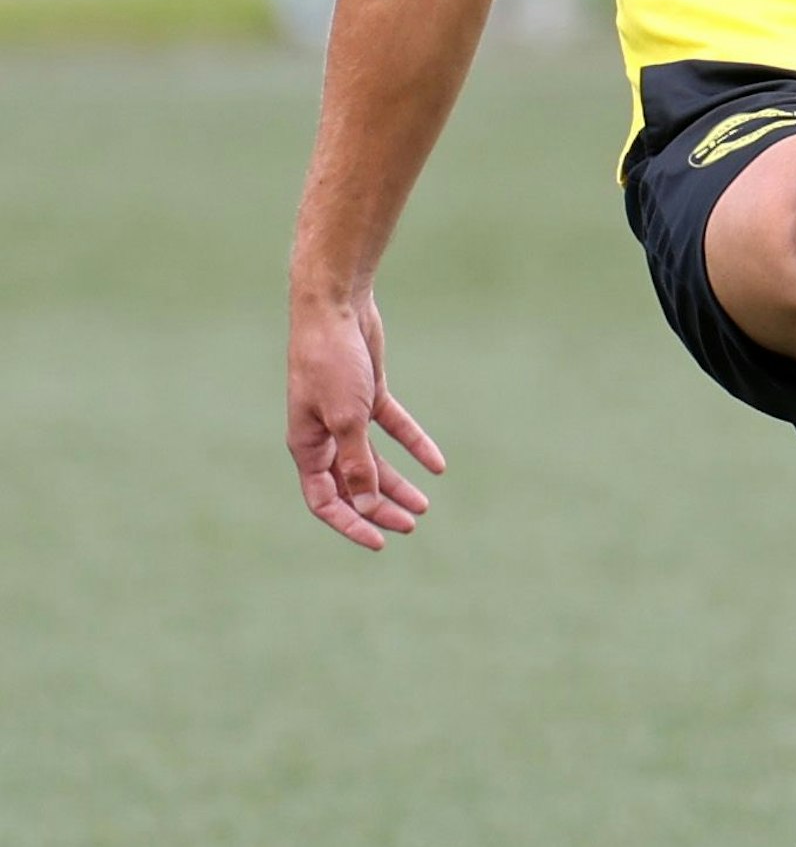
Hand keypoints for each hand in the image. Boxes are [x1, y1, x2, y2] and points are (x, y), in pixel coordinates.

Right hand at [287, 292, 445, 547]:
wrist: (336, 305)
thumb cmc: (331, 361)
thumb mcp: (347, 419)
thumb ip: (358, 464)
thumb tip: (367, 507)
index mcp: (307, 445)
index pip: (324, 499)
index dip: (350, 523)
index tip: (380, 542)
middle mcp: (323, 434)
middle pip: (351, 484)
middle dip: (379, 508)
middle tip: (411, 525)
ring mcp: (346, 414)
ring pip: (373, 460)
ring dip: (396, 483)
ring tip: (424, 506)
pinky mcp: (367, 393)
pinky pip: (392, 428)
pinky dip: (413, 445)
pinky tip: (437, 465)